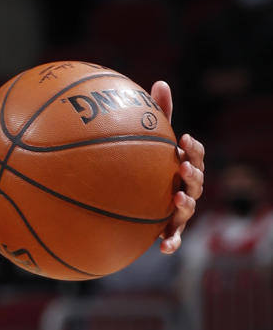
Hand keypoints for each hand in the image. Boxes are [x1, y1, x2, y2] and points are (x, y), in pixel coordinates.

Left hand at [151, 80, 205, 252]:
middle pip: (196, 181)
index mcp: (181, 165)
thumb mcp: (152, 139)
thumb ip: (157, 115)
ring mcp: (178, 209)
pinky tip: (163, 247)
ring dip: (185, 204)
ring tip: (177, 199)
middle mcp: (184, 187)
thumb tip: (160, 82)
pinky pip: (172, 238)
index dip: (192, 148)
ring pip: (188, 208)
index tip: (183, 139)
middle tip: (182, 166)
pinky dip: (171, 243)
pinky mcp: (167, 229)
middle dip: (193, 173)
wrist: (133, 199)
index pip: (193, 154)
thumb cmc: (146, 164)